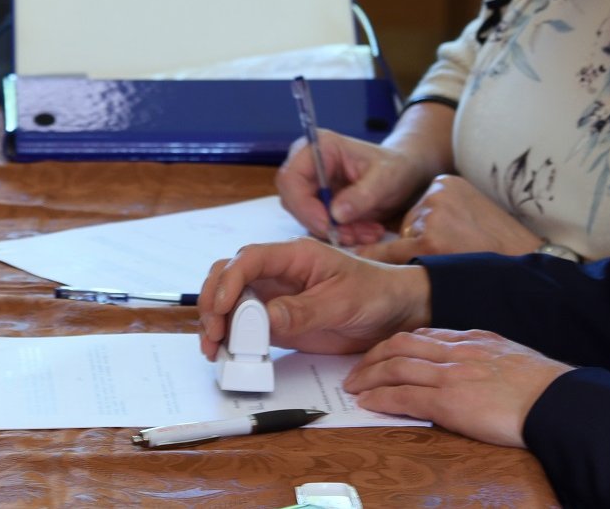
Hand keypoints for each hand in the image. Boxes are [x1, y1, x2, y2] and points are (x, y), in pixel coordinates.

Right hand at [197, 238, 430, 359]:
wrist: (396, 312)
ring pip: (230, 301)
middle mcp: (277, 273)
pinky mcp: (276, 321)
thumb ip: (302, 310)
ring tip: (213, 349)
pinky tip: (227, 354)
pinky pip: (244, 326)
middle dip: (213, 302)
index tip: (222, 308)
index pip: (249, 259)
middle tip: (213, 333)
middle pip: (228, 276)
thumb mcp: (342, 301)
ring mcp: (274, 297)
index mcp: (294, 256)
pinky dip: (230, 339)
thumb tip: (261, 319)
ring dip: (216, 322)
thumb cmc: (375, 293)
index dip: (229, 280)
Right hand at [277, 130, 437, 246]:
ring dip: (335, 231)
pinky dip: (340, 234)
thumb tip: (335, 214)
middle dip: (322, 223)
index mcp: (319, 147)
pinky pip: (318, 224)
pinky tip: (364, 232)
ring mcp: (311, 183)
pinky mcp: (317, 201)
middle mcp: (308, 163)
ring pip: (306, 216)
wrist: (404, 173)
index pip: (291, 178)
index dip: (304, 205)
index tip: (329, 225)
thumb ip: (361, 195)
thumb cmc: (396, 167)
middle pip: (293, 200)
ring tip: (367, 232)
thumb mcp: (386, 180)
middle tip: (352, 235)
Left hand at [343, 328, 571, 447]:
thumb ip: (487, 355)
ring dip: (369, 376)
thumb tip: (474, 363)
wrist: (559, 402)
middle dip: (374, 355)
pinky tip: (367, 402)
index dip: (397, 343)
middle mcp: (458, 350)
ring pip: (396, 366)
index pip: (425, 334)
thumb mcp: (511, 356)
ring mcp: (451, 374)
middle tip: (357, 368)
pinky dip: (380, 397)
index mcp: (473, 338)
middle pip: (401, 344)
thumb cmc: (544, 386)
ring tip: (353, 385)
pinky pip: (404, 396)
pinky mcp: (449, 400)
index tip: (384, 352)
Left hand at [395, 174, 543, 257]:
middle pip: (406, 224)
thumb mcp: (472, 214)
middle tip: (453, 259)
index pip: (418, 210)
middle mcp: (435, 193)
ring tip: (454, 266)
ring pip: (401, 241)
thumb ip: (443, 214)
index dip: (425, 234)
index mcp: (445, 182)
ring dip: (416, 258)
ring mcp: (431, 215)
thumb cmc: (500, 247)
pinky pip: (390, 255)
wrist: (527, 267)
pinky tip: (404, 274)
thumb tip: (400, 229)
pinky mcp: (428, 241)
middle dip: (418, 245)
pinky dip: (389, 265)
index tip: (445, 247)